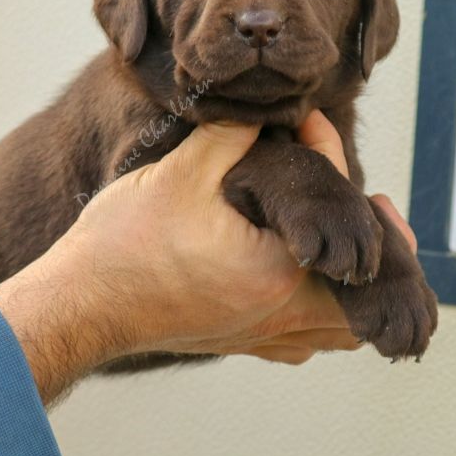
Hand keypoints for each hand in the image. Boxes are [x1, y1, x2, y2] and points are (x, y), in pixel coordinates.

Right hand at [0, 111, 417, 402]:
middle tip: (369, 201)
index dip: (326, 149)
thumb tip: (262, 111)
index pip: (330, 203)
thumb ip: (230, 135)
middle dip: (376, 238)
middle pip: (364, 287)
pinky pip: (306, 341)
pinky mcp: (240, 344)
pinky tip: (302, 285)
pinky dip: (321, 313)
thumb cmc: (123, 244)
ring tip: (347, 244)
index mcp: (276, 271)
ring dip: (354, 284)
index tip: (310, 123)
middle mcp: (281, 314)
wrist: (79, 304)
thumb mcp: (181, 174)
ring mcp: (261, 336)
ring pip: (341, 326)